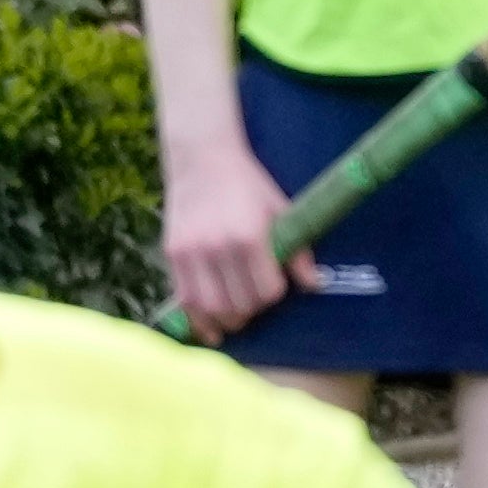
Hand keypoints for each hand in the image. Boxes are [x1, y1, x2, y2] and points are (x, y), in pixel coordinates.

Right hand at [161, 135, 298, 337]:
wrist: (202, 158)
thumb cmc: (247, 183)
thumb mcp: (280, 209)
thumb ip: (297, 250)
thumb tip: (314, 285)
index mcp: (250, 236)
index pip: (267, 291)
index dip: (275, 294)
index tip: (274, 285)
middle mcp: (218, 247)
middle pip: (240, 304)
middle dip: (252, 310)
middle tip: (255, 302)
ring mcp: (192, 252)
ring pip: (211, 308)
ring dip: (226, 320)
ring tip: (235, 319)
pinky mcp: (173, 254)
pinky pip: (185, 299)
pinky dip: (198, 320)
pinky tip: (209, 328)